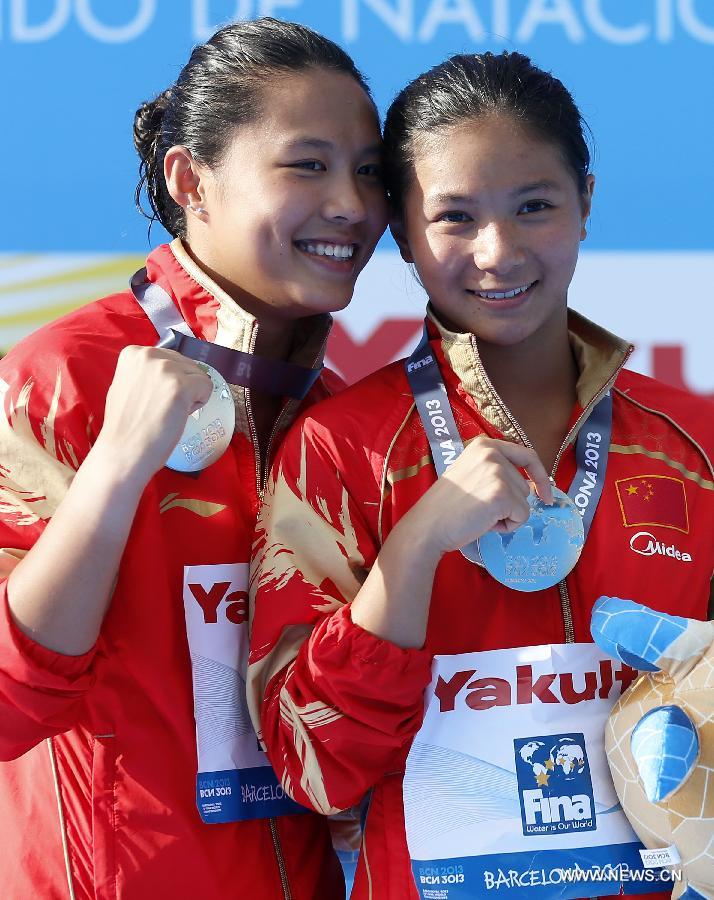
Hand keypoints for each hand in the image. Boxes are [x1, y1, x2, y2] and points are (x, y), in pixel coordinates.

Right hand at [93, 346, 212, 483]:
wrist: (123, 451)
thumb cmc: (126, 426)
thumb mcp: (128, 384)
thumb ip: (147, 373)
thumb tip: (171, 371)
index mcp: (134, 353)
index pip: (171, 358)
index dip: (169, 381)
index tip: (155, 398)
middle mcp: (149, 355)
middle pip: (187, 365)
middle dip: (182, 386)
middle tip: (163, 407)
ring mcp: (165, 369)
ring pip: (199, 375)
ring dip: (191, 395)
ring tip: (170, 412)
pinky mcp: (180, 386)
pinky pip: (207, 386)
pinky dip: (200, 402)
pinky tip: (181, 414)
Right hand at [402, 436, 551, 558]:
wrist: (428, 525)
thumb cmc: (447, 507)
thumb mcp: (472, 475)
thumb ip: (497, 472)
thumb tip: (531, 485)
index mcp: (484, 445)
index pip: (527, 456)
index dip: (540, 476)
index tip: (545, 494)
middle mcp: (492, 453)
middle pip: (525, 485)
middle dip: (509, 504)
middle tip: (480, 510)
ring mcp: (497, 472)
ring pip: (525, 503)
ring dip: (507, 516)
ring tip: (479, 515)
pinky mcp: (501, 493)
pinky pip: (521, 516)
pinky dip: (507, 526)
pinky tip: (484, 523)